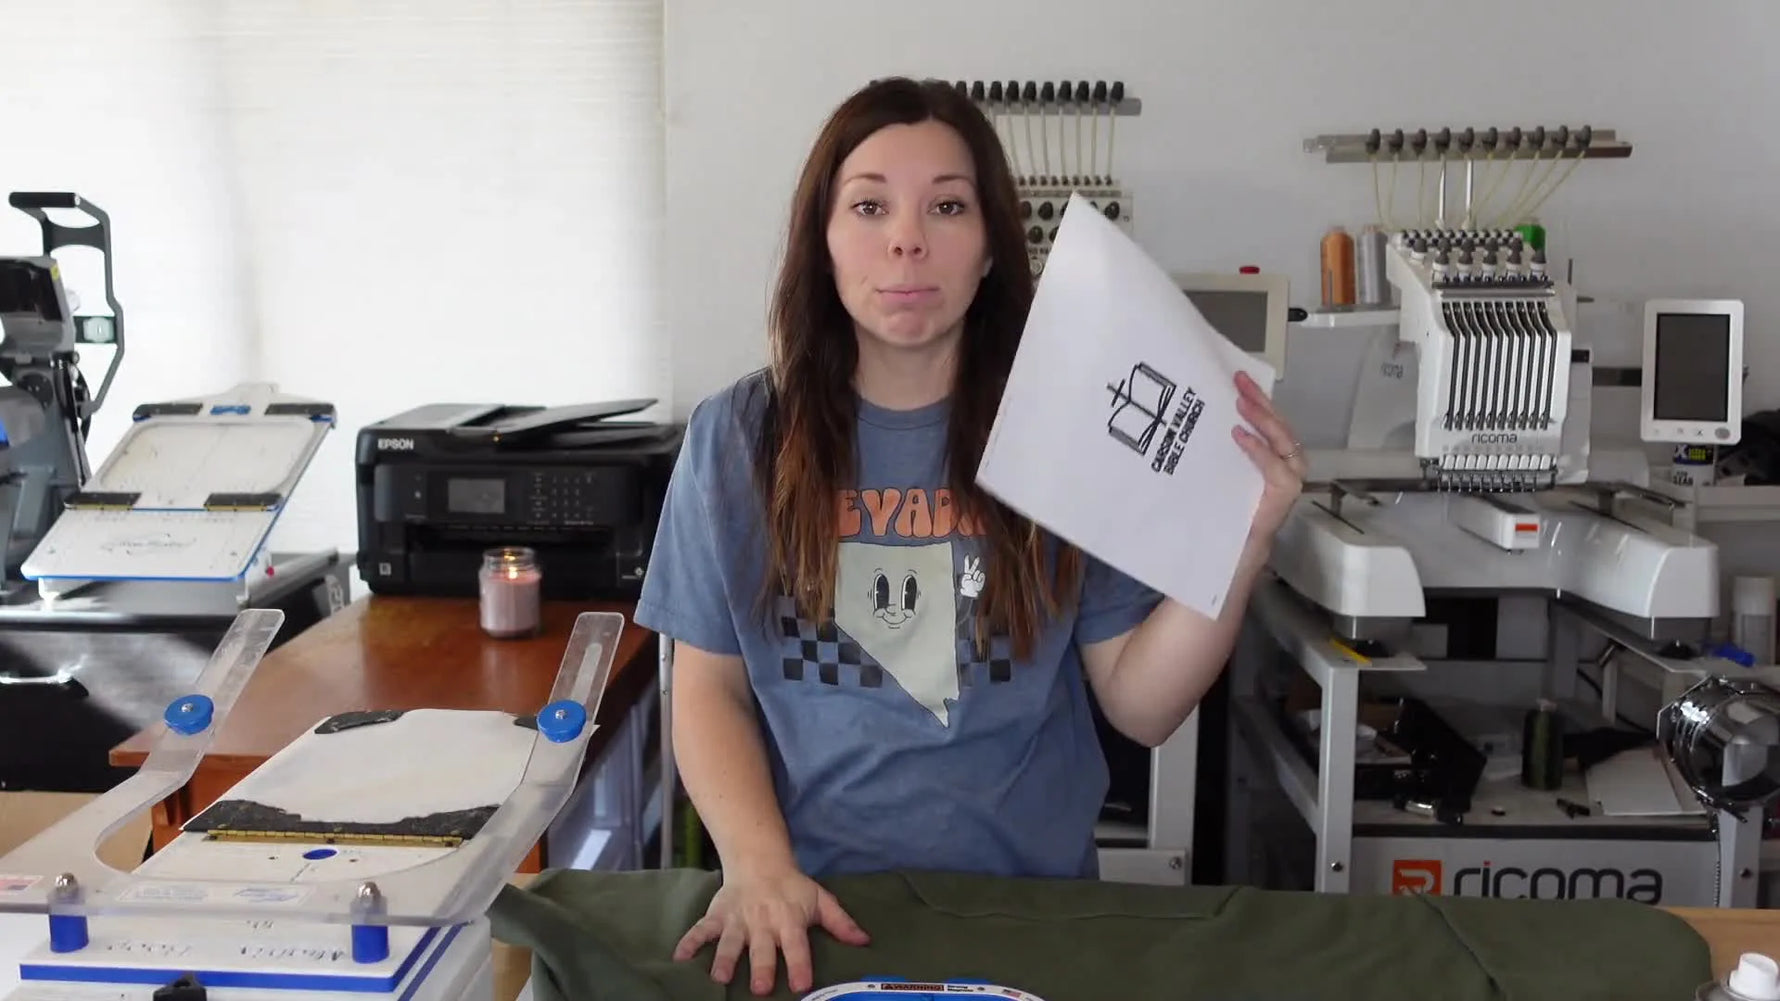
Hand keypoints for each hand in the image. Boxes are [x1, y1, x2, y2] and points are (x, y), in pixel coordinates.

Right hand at [673, 865, 870, 995]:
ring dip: (725, 959)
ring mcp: (737, 920)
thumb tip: (864, 941)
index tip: (801, 984)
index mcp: (789, 920)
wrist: (759, 860)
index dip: (799, 964)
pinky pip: (701, 929)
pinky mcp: (717, 916)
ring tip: (720, 978)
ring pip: (730, 942)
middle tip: (761, 989)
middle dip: (761, 968)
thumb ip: (840, 922)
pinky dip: (689, 942)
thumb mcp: (820, 900)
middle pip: (762, 948)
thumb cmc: (792, 887)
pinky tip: (679, 957)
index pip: (797, 944)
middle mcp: (762, 922)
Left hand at [1230, 370, 1306, 545]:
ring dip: (1261, 420)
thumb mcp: (1233, 467)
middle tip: (1239, 381)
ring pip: (1281, 439)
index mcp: (1280, 452)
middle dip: (1260, 400)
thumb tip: (1214, 414)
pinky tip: (1239, 435)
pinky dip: (1258, 449)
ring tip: (1241, 403)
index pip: (1272, 417)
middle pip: (1278, 423)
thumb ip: (1235, 445)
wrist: (1240, 542)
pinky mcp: (1286, 492)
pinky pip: (1274, 465)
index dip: (1258, 396)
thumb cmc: (1235, 504)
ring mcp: (1292, 475)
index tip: (1238, 377)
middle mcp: (1291, 460)